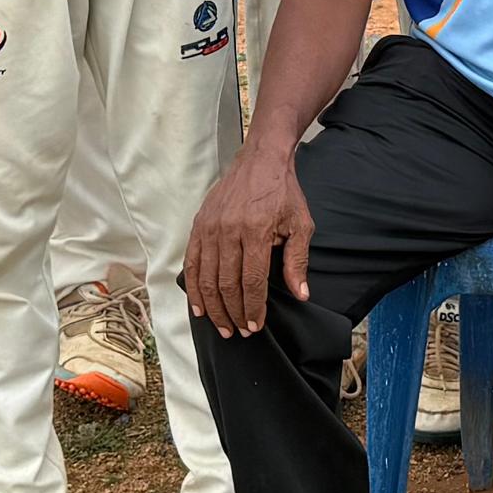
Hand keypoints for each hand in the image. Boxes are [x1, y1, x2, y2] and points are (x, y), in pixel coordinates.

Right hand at [187, 141, 316, 334]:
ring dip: (213, 307)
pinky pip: (192, 263)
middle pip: (226, 284)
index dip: (253, 308)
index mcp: (256, 231)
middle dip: (233, 313)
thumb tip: (300, 293)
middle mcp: (229, 231)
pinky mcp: (199, 225)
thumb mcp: (301, 224)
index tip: (255, 326)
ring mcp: (210, 228)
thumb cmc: (283, 193)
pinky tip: (200, 307)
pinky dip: (194, 288)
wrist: (261, 160)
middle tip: (239, 332)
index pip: (252, 281)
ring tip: (222, 326)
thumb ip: (297, 260)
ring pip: (206, 278)